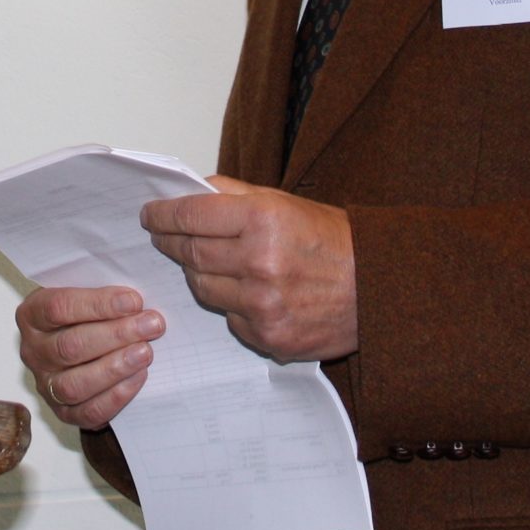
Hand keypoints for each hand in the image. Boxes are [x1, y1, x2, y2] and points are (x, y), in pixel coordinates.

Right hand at [16, 285, 163, 429]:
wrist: (80, 344)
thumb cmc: (85, 314)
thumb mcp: (85, 293)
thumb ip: (103, 291)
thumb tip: (137, 296)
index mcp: (32, 314)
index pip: (59, 308)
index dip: (98, 304)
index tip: (134, 301)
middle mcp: (33, 351)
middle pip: (70, 346)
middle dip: (116, 335)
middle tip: (151, 325)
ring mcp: (46, 384)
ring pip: (75, 384)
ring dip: (115, 368)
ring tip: (146, 352)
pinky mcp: (63, 412)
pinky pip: (88, 411)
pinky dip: (116, 396)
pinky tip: (138, 376)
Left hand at [142, 176, 356, 361]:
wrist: (379, 290)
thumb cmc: (334, 242)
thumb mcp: (286, 202)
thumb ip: (235, 194)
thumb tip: (192, 192)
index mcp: (262, 219)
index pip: (190, 216)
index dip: (163, 215)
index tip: (149, 215)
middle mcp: (259, 262)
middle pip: (191, 253)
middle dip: (171, 243)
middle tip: (163, 236)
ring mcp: (262, 305)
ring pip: (203, 287)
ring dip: (199, 273)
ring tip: (208, 262)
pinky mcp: (268, 337)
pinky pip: (229, 318)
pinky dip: (230, 305)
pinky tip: (248, 293)